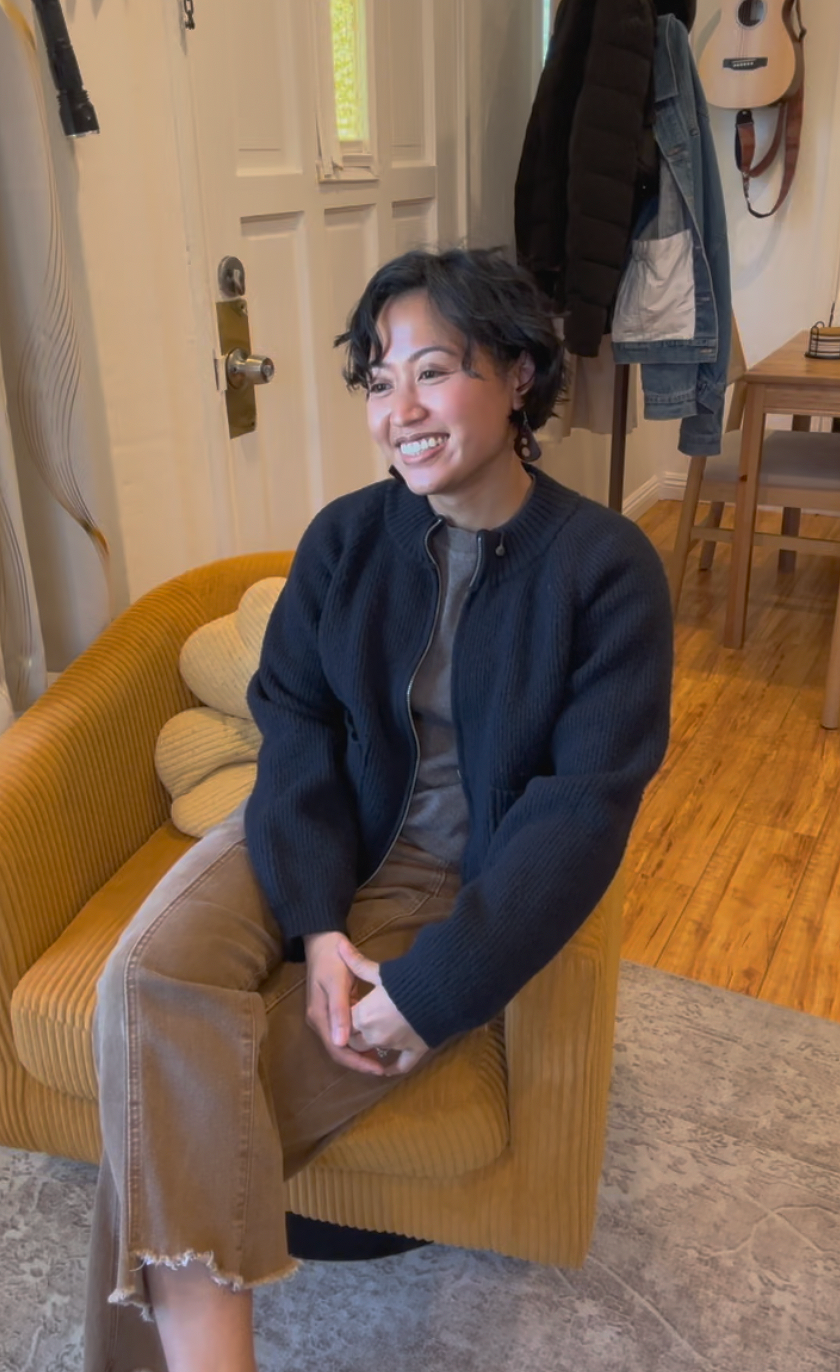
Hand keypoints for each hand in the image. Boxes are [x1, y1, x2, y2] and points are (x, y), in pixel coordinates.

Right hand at [303, 932, 387, 1075]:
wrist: (323, 939)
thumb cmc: (332, 959)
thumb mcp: (338, 982)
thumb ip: (339, 1012)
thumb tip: (341, 1043)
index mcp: (319, 1017)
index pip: (337, 1049)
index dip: (356, 1062)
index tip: (377, 1069)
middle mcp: (320, 1021)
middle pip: (339, 1050)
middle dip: (359, 1061)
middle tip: (383, 1069)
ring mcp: (326, 1015)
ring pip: (343, 1042)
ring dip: (360, 1052)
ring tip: (382, 1059)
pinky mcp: (334, 1009)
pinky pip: (346, 1030)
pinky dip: (359, 1038)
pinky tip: (375, 1040)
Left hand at [338, 942, 428, 1075]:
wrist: (439, 993)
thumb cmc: (404, 981)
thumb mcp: (379, 972)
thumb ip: (357, 962)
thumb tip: (338, 944)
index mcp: (362, 1017)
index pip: (344, 1022)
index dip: (346, 1016)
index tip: (351, 1008)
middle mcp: (374, 1035)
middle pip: (355, 1041)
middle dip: (356, 1033)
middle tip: (361, 1022)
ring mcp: (394, 1046)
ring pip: (376, 1051)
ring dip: (373, 1046)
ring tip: (375, 1036)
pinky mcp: (413, 1051)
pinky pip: (401, 1065)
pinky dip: (394, 1067)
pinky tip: (389, 1068)